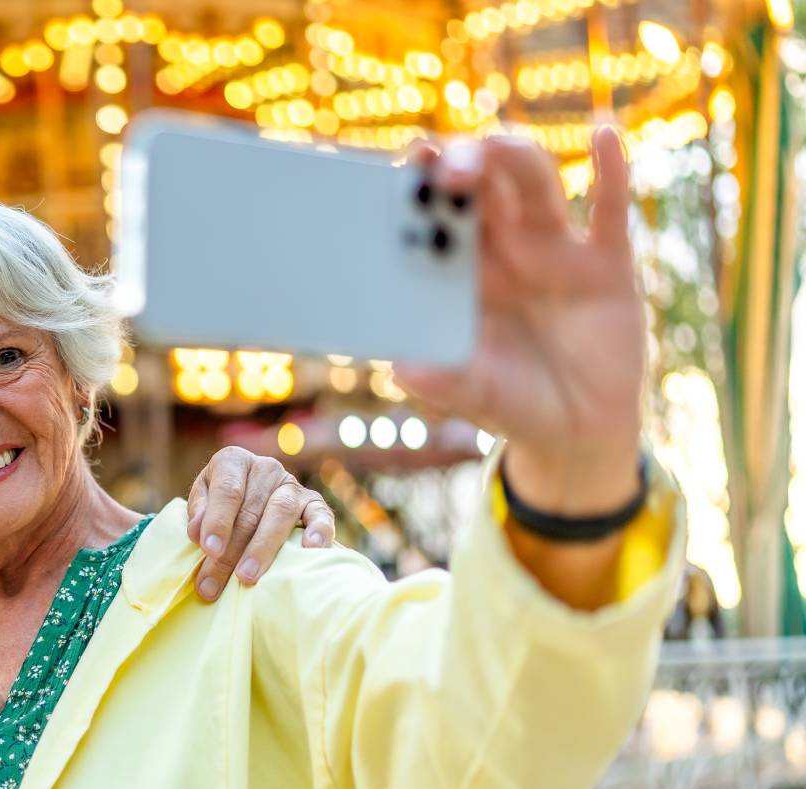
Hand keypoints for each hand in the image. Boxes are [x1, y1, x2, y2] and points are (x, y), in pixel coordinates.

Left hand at [184, 446, 334, 601]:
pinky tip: (312, 549)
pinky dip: (319, 531)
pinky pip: (321, 515)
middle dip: (231, 552)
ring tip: (247, 577)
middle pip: (250, 511)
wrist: (249, 500)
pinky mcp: (315, 503)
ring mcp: (292, 485)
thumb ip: (198, 513)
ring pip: (282, 512)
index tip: (209, 550)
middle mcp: (265, 468)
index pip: (228, 490)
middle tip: (214, 584)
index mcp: (233, 460)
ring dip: (263, 548)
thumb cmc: (219, 505)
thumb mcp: (201, 501)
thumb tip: (197, 532)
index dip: (218, 521)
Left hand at [396, 130, 644, 516]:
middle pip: (481, 182)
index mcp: (461, 269)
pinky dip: (610, 170)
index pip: (436, 211)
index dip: (421, 183)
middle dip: (460, 162)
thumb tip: (403, 369)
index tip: (401, 165)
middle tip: (439, 163)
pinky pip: (610, 210)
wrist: (577, 432)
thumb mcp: (468, 393)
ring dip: (512, 158)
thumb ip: (438, 378)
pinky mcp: (607, 265)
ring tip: (489, 151)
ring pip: (534, 183)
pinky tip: (603, 134)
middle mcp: (505, 247)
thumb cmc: (509, 402)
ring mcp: (556, 249)